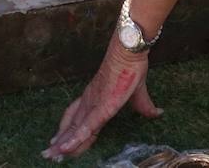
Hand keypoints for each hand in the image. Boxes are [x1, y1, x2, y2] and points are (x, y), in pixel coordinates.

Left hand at [44, 35, 159, 159]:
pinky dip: (76, 139)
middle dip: (61, 142)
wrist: (129, 53)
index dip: (69, 132)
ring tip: (52, 156)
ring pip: (75, 130)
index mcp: (94, 99)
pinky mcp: (102, 107)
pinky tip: (67, 149)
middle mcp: (89, 103)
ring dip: (64, 144)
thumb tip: (158, 113)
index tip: (59, 143)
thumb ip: (144, 107)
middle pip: (71, 126)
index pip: (78, 119)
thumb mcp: (139, 93)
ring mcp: (94, 105)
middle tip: (49, 155)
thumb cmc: (131, 69)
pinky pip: (87, 127)